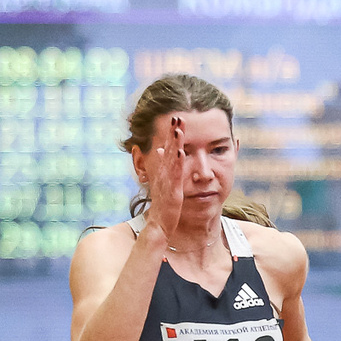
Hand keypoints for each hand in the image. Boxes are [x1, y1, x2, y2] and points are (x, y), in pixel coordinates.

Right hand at [140, 118, 188, 235]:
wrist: (159, 223)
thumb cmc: (164, 204)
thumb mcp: (163, 182)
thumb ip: (163, 166)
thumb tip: (160, 151)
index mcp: (163, 170)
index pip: (167, 148)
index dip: (170, 134)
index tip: (175, 119)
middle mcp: (163, 173)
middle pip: (168, 149)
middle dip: (172, 133)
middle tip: (177, 116)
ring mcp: (167, 181)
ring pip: (171, 158)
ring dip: (174, 143)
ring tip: (177, 129)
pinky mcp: (172, 190)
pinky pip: (175, 174)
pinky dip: (177, 162)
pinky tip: (181, 152)